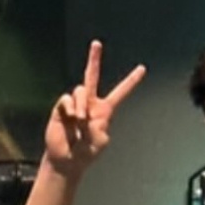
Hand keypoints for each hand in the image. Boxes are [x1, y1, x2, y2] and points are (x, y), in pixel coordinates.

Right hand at [45, 41, 145, 178]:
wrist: (66, 161)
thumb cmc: (86, 154)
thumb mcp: (100, 143)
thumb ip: (99, 127)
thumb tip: (85, 113)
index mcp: (104, 111)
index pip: (120, 93)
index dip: (131, 81)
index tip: (142, 69)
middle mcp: (90, 103)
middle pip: (92, 76)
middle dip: (94, 60)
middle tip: (97, 43)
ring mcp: (75, 104)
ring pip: (80, 90)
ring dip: (81, 105)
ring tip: (79, 120)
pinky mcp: (62, 108)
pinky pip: (67, 98)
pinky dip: (70, 107)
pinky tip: (71, 117)